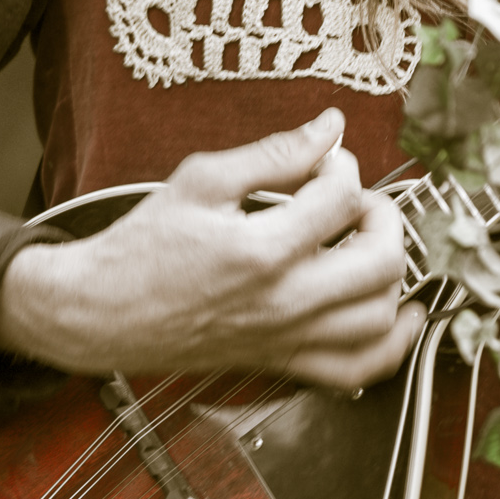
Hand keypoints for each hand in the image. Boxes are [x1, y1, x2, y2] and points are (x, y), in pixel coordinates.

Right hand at [0, 109, 419, 387]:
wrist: (103, 311)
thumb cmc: (145, 245)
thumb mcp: (202, 179)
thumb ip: (275, 152)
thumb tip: (330, 128)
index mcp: (261, 251)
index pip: (341, 198)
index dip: (343, 166)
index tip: (325, 160)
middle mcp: (283, 302)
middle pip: (381, 261)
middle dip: (384, 217)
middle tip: (358, 202)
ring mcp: (286, 339)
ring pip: (380, 318)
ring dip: (392, 274)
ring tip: (369, 245)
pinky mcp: (282, 362)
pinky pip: (357, 370)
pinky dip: (389, 345)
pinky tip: (396, 313)